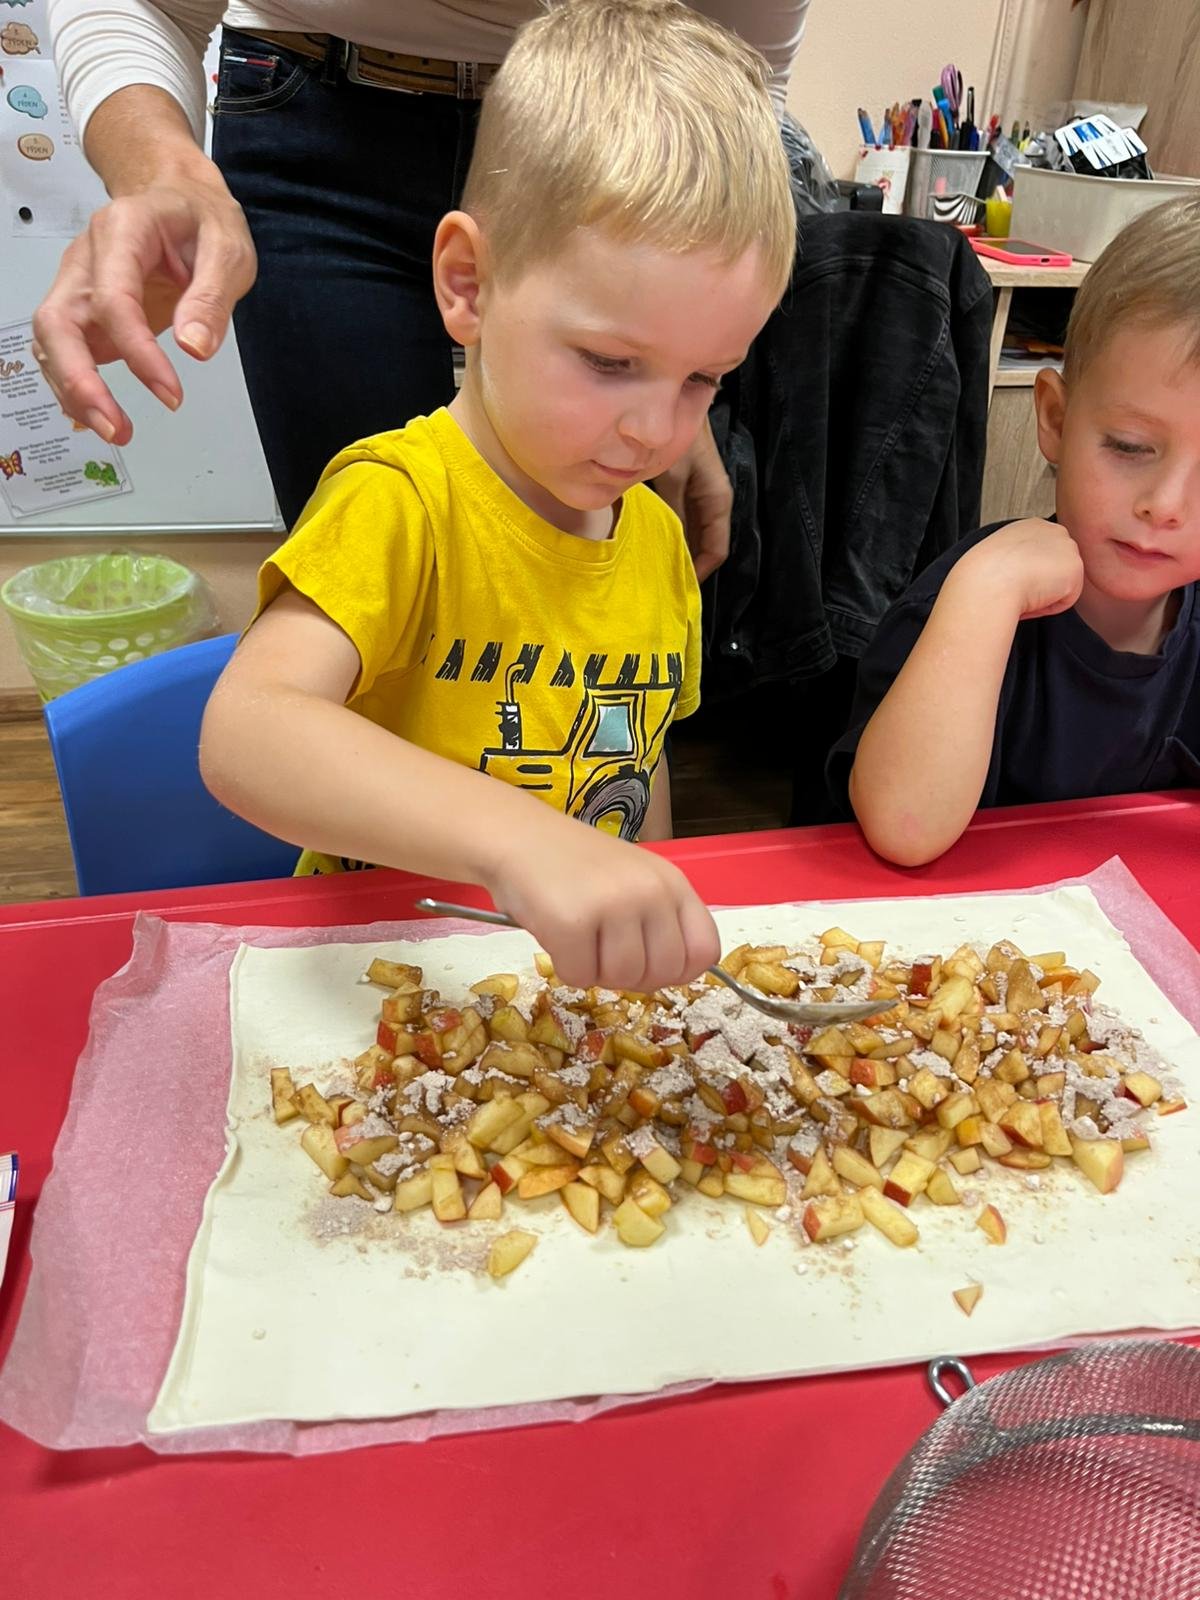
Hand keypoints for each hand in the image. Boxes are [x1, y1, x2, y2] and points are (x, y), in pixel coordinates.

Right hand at [31, 170, 256, 445]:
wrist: (181, 200)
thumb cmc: (202, 220)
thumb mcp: (227, 250)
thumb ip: (212, 298)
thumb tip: (195, 349)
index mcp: (122, 231)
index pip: (113, 299)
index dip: (137, 352)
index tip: (170, 392)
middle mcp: (87, 258)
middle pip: (57, 322)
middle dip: (80, 381)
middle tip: (116, 427)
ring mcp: (79, 285)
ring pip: (51, 341)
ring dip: (73, 391)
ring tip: (114, 430)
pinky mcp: (85, 312)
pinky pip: (64, 350)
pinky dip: (73, 386)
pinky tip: (95, 417)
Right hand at [484, 816, 719, 991]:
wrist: (517, 837)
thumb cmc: (574, 866)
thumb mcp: (633, 881)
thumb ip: (660, 921)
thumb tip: (673, 976)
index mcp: (672, 882)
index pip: (705, 950)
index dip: (679, 971)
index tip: (649, 964)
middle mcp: (650, 891)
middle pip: (663, 973)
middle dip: (631, 976)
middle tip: (603, 952)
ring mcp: (613, 905)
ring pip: (622, 980)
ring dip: (596, 971)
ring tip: (579, 938)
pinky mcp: (572, 923)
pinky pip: (580, 977)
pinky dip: (564, 967)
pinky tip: (556, 935)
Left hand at [653, 416, 732, 582]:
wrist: (678, 401)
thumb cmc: (681, 437)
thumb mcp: (674, 476)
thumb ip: (675, 511)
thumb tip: (672, 545)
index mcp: (718, 500)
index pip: (716, 549)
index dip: (699, 571)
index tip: (677, 587)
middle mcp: (712, 502)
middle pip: (705, 545)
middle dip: (687, 564)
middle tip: (660, 585)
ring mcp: (698, 496)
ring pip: (692, 534)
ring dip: (677, 550)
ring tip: (654, 570)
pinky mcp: (684, 489)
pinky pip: (681, 520)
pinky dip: (670, 533)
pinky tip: (651, 542)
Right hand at [957, 518, 1084, 621]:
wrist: (990, 581)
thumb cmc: (984, 574)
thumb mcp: (997, 555)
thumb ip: (1017, 557)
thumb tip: (1019, 574)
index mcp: (1032, 526)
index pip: (1042, 554)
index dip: (1029, 573)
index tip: (1014, 579)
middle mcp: (1053, 531)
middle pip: (1056, 568)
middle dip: (1041, 581)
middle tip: (1019, 586)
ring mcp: (1067, 547)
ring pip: (1061, 584)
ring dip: (1044, 594)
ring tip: (1024, 590)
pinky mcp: (1076, 568)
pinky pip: (1066, 599)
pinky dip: (1049, 606)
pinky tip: (1033, 596)